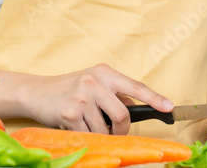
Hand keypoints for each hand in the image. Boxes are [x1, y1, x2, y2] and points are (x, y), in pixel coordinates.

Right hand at [23, 63, 172, 134]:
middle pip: (123, 115)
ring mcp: (82, 97)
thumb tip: (136, 106)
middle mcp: (94, 81)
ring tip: (87, 123)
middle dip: (121, 129)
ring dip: (101, 133)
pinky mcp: (70, 113)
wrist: (36, 92)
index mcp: (104, 72)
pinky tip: (76, 125)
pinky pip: (90, 135)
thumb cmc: (68, 88)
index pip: (135, 86)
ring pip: (106, 129)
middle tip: (113, 130)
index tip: (169, 107)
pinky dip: (87, 136)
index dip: (154, 98)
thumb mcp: (93, 82)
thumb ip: (113, 92)